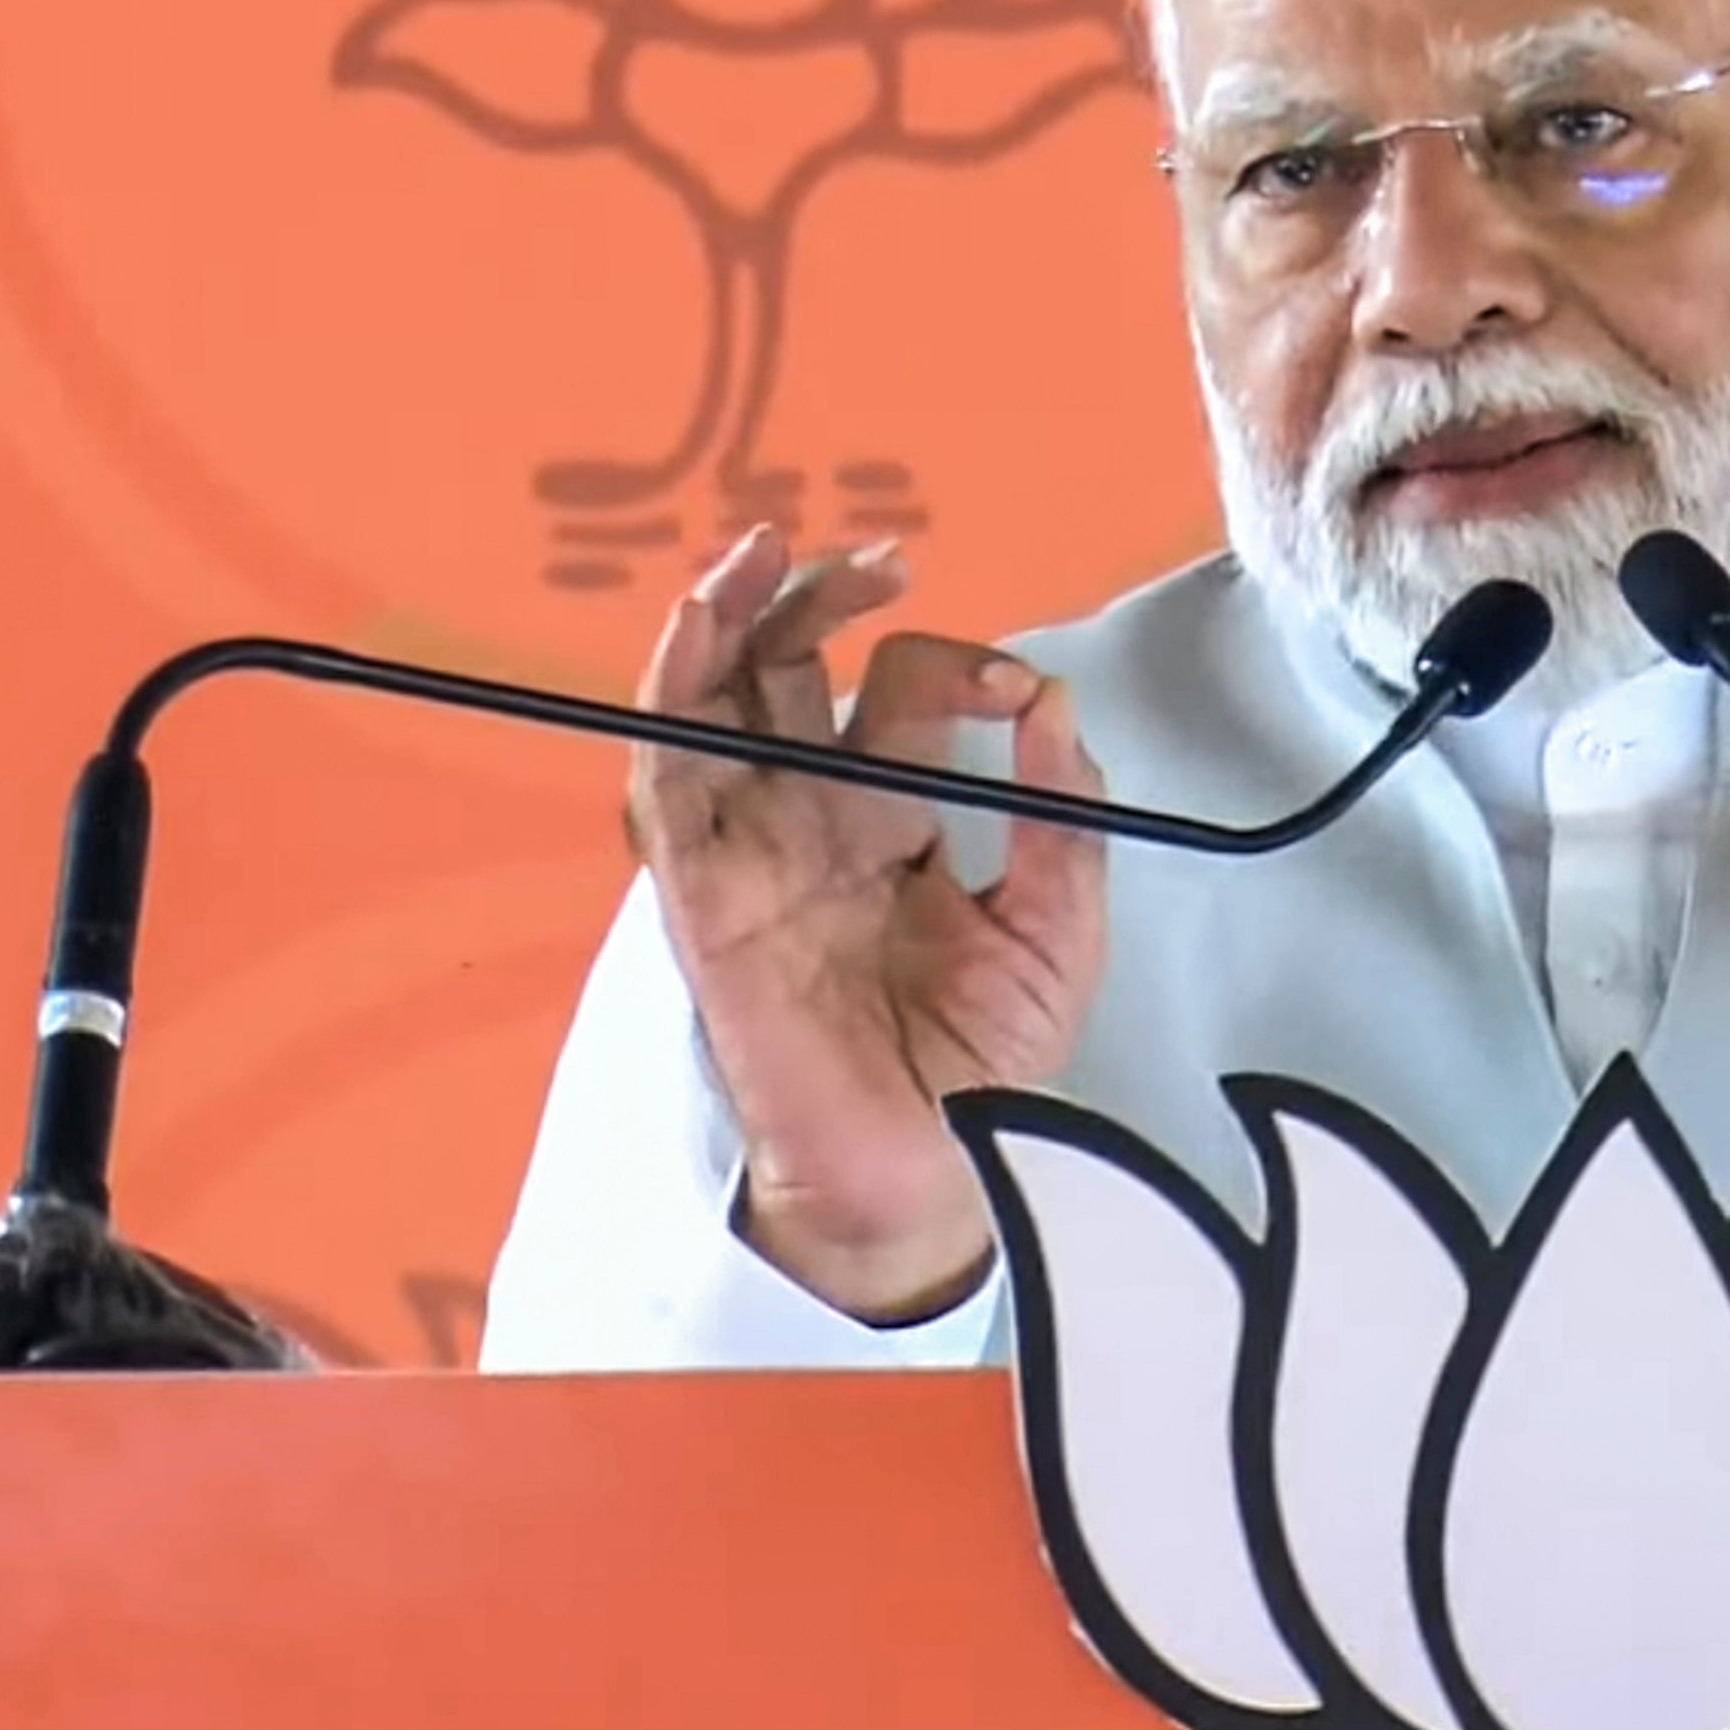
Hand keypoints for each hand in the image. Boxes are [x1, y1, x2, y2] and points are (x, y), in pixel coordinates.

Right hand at [625, 524, 1107, 1323]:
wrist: (930, 1178)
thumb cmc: (982, 1066)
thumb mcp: (1058, 930)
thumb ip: (1062, 823)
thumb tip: (1056, 712)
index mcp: (889, 819)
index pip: (901, 695)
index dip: (960, 669)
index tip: (1020, 695)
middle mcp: (810, 819)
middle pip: (785, 670)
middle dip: (820, 598)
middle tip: (880, 560)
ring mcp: (751, 853)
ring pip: (707, 705)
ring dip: (721, 619)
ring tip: (755, 551)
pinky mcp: (706, 898)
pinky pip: (667, 786)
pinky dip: (672, 699)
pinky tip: (697, 635)